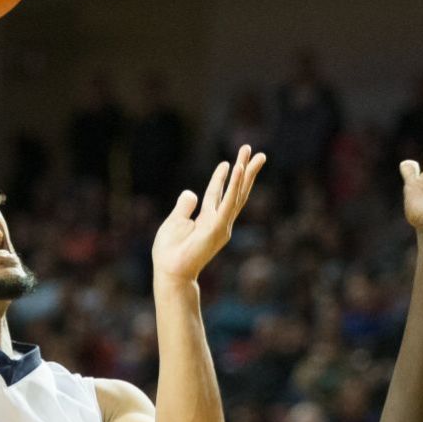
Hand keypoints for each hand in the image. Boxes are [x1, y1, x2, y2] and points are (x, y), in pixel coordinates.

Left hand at [151, 146, 266, 282]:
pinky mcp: (218, 226)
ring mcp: (221, 224)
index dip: (222, 178)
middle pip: (235, 191)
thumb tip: (189, 192)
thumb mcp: (174, 222)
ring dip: (244, 172)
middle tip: (252, 150)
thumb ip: (184, 207)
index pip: (218, 194)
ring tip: (252, 154)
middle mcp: (219, 220)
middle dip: (244, 171)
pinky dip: (233, 185)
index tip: (228, 162)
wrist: (170, 270)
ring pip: (237, 194)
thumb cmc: (170, 251)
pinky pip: (228, 202)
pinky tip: (238, 169)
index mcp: (208, 219)